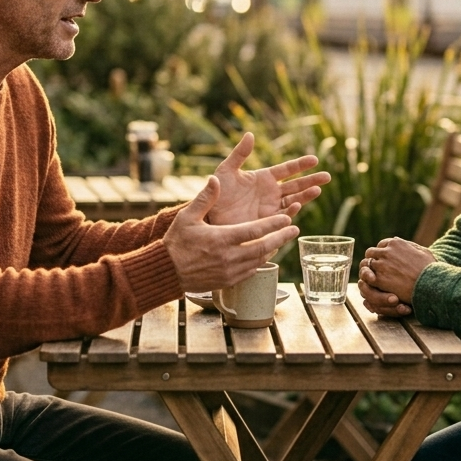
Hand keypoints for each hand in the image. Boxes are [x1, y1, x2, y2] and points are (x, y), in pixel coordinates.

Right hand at [165, 175, 299, 291]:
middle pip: (263, 248)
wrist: (166, 273)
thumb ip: (204, 198)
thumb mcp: (187, 217)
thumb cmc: (176, 242)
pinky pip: (250, 272)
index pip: (255, 231)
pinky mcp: (227, 282)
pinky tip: (263, 255)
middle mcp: (229, 257)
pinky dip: (259, 262)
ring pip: (259, 261)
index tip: (287, 219)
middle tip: (294, 230)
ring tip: (282, 240)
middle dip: (281, 238)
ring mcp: (229, 272)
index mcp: (221, 239)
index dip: (273, 224)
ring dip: (272, 250)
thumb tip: (215, 179)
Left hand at [207, 132, 329, 224]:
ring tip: (318, 190)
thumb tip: (250, 134)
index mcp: (264, 178)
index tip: (314, 159)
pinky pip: (283, 215)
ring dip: (306, 196)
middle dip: (312, 181)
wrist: (210, 217)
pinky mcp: (268, 222)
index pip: (287, 169)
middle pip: (296, 185)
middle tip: (327, 177)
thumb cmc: (217, 193)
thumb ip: (239, 154)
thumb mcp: (227, 170)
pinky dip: (291, 211)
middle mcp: (271, 192)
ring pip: (294, 200)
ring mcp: (271, 208)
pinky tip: (296, 205)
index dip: (301, 164)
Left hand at [358, 238, 435, 312]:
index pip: (381, 245)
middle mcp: (386, 252)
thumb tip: (398, 241)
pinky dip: (369, 282)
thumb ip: (409, 245)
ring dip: (369, 271)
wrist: (431, 284)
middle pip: (370, 253)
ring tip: (374, 278)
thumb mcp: (422, 251)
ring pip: (366, 265)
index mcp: (395, 243)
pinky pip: (367, 278)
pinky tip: (375, 286)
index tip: (384, 260)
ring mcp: (381, 265)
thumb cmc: (430, 269)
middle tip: (376, 269)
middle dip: (373, 260)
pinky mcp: (379, 279)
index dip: (382, 253)